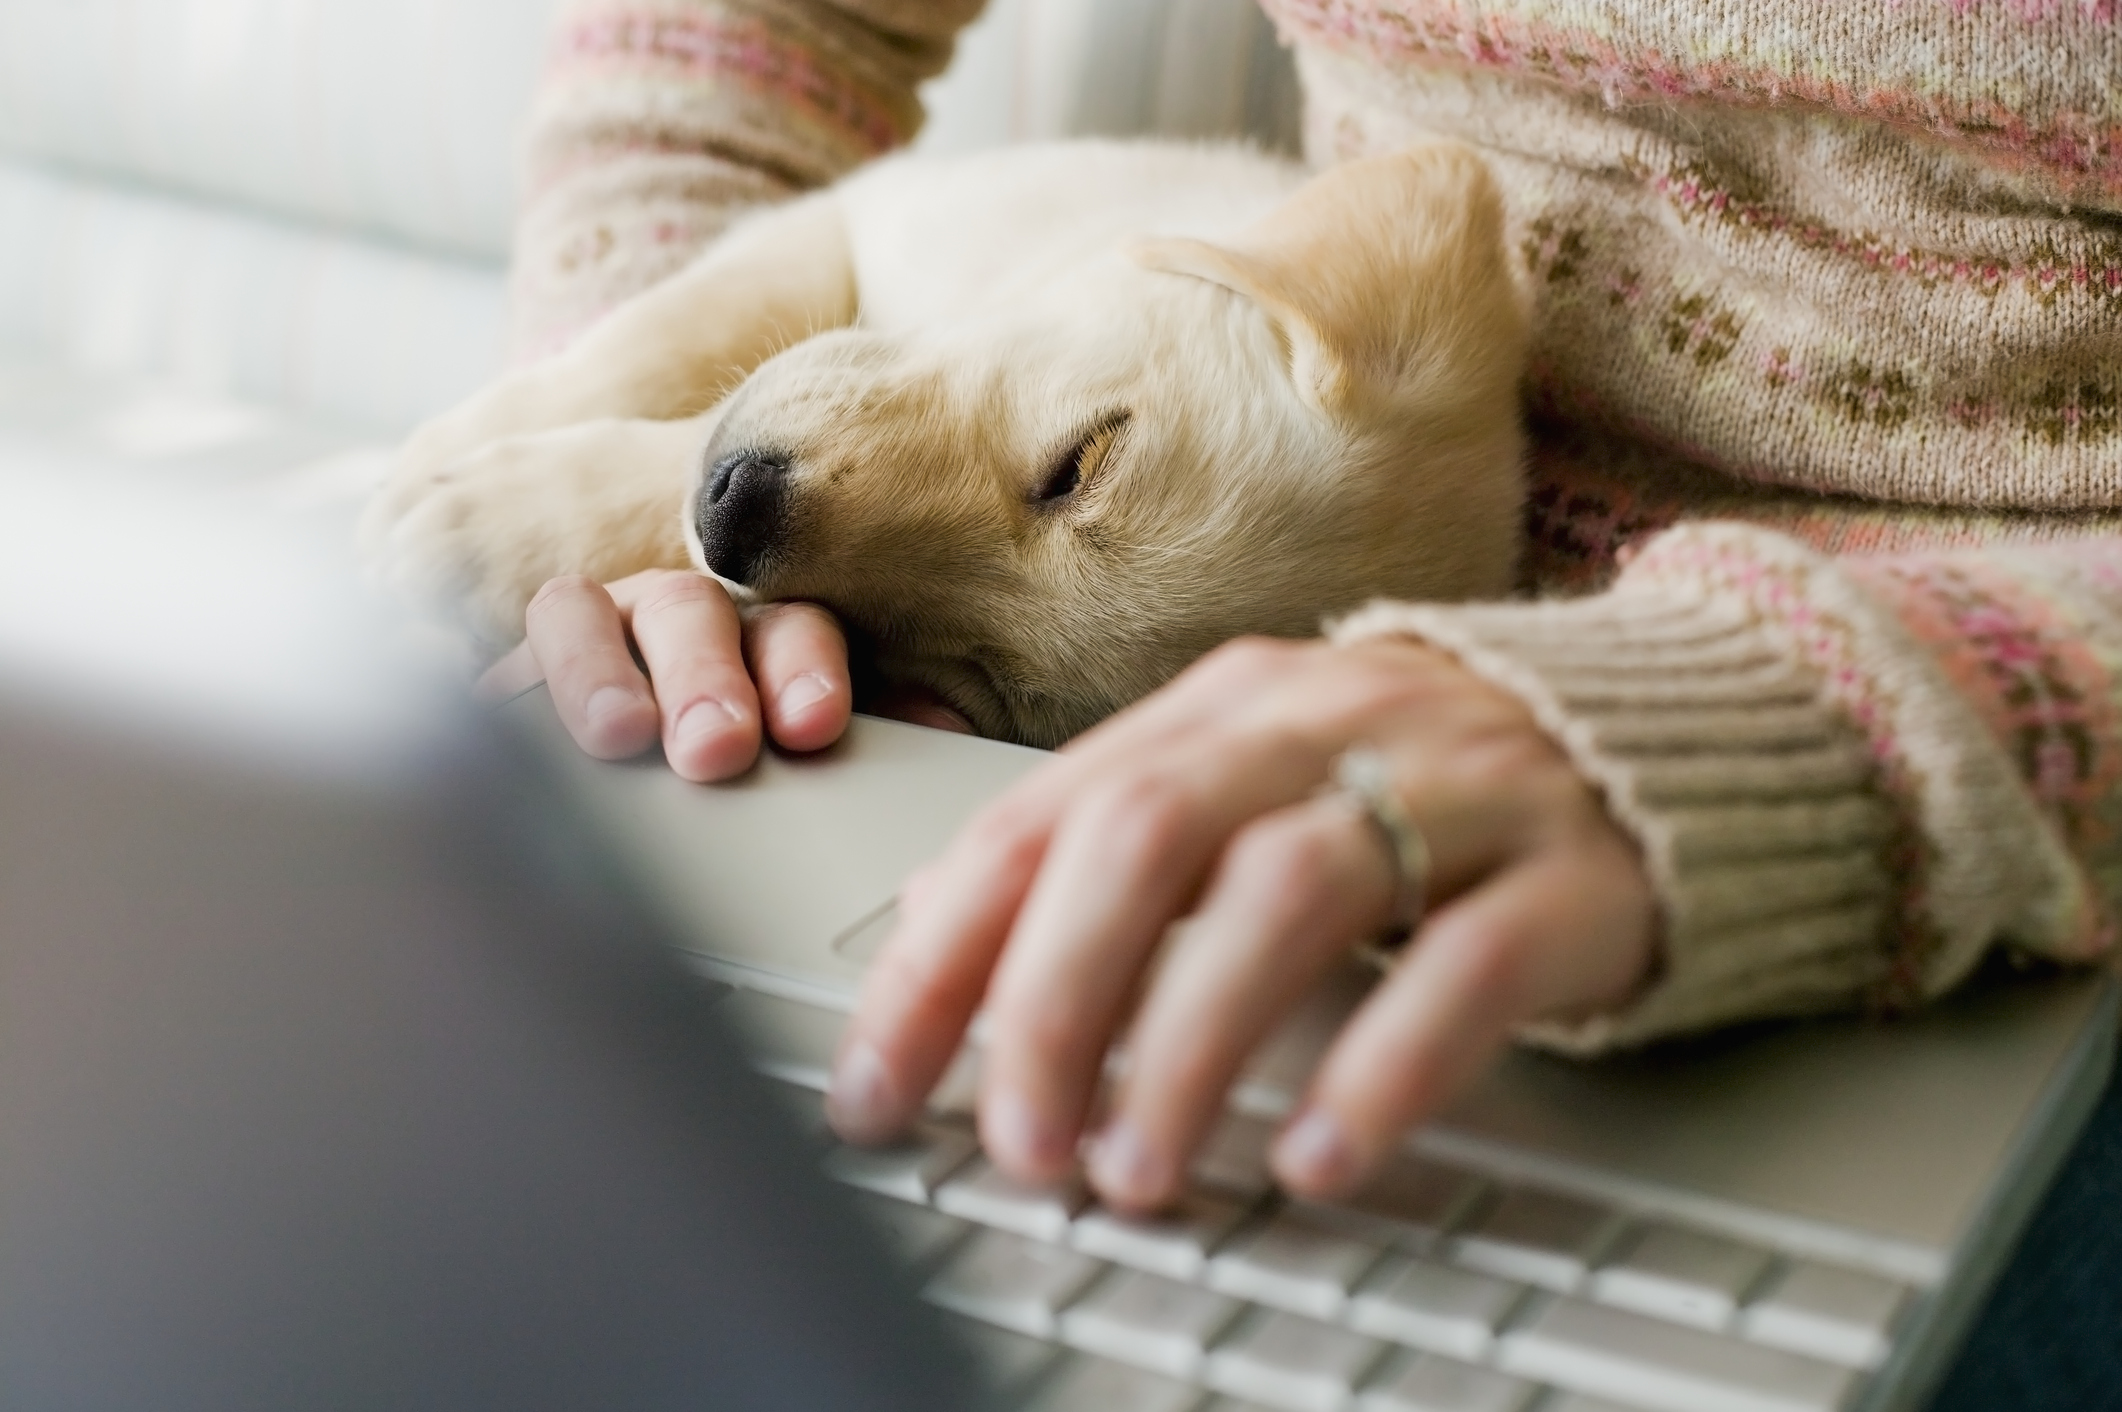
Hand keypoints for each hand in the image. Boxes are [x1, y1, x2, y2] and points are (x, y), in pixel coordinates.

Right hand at [479, 570, 970, 780]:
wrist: (618, 793)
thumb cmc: (740, 760)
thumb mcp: (804, 746)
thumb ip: (872, 737)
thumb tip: (942, 735)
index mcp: (762, 633)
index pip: (791, 627)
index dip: (802, 668)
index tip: (814, 727)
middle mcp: (673, 619)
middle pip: (690, 613)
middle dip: (706, 676)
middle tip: (718, 747)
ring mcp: (583, 637)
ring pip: (583, 615)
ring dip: (603, 673)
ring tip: (618, 735)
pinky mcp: (502, 679)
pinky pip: (497, 669)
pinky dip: (511, 696)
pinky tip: (507, 729)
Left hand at [824, 635, 1656, 1209]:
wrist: (1656, 729)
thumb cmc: (1410, 783)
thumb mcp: (1247, 785)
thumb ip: (1111, 851)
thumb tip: (947, 959)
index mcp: (1218, 705)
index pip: (1038, 822)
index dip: (941, 961)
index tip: (877, 1086)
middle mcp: (1319, 724)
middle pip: (1146, 839)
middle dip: (1053, 1003)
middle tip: (1018, 1144)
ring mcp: (1450, 787)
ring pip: (1289, 895)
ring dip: (1188, 1046)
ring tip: (1137, 1171)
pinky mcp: (1565, 872)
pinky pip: (1465, 967)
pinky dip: (1378, 1069)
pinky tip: (1314, 1156)